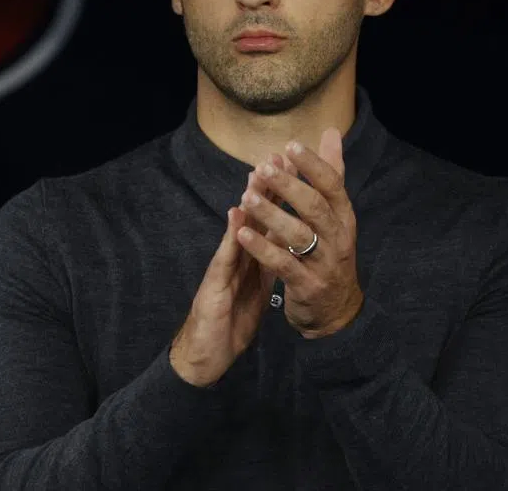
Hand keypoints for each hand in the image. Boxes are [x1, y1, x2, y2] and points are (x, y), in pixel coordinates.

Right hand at [169, 156, 294, 386]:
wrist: (209, 352)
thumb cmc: (232, 317)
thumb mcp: (258, 285)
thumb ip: (270, 258)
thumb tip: (288, 238)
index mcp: (253, 255)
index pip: (271, 219)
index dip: (284, 194)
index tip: (297, 166)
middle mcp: (238, 255)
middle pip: (256, 217)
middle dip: (269, 187)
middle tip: (278, 155)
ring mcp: (225, 267)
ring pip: (240, 230)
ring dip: (249, 202)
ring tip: (257, 174)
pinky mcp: (215, 285)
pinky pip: (227, 259)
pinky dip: (233, 237)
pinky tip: (237, 217)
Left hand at [237, 128, 363, 338]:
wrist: (336, 309)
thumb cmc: (329, 251)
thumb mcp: (334, 215)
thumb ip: (331, 173)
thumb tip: (330, 132)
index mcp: (344, 217)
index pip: (332, 185)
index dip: (312, 165)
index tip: (289, 146)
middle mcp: (338, 238)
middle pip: (314, 207)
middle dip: (288, 186)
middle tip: (263, 168)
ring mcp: (323, 263)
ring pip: (297, 235)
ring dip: (271, 214)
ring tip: (248, 196)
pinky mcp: (307, 285)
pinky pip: (282, 264)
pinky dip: (262, 248)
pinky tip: (242, 234)